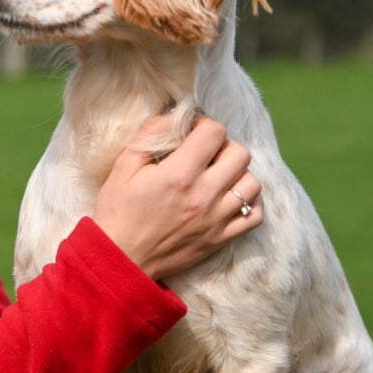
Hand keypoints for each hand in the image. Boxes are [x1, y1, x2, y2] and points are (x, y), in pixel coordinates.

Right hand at [91, 115, 261, 279]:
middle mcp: (204, 196)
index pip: (214, 132)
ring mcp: (216, 220)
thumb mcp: (124, 166)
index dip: (204, 123)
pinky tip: (231, 197)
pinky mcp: (220, 239)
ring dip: (237, 172)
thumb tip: (175, 113)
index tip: (191, 130)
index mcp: (179, 175)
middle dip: (223, 145)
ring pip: (252, 183)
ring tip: (218, 174)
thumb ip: (150, 134)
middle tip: (204, 151)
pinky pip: (255, 216)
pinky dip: (249, 202)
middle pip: (240, 153)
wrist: (120, 258)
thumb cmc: (118, 211)